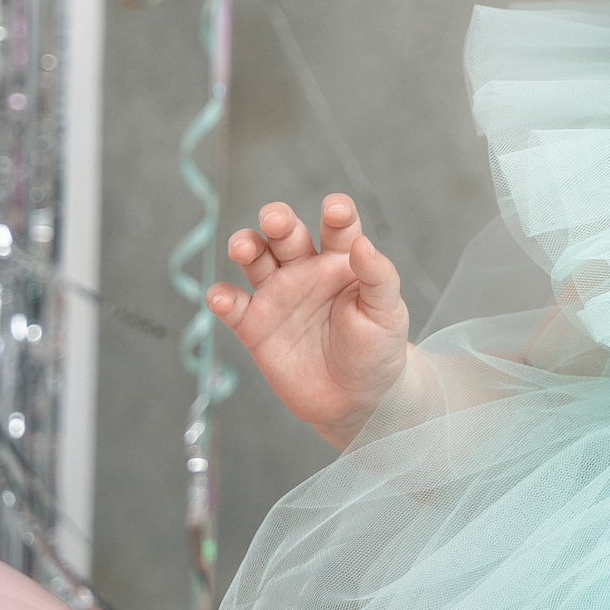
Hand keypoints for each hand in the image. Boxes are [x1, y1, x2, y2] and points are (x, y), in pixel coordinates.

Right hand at [206, 194, 411, 450]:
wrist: (357, 399)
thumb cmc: (378, 348)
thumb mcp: (387, 312)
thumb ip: (378, 277)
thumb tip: (363, 243)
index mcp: (343, 260)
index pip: (338, 226)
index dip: (336, 212)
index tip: (334, 210)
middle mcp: (306, 269)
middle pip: (287, 234)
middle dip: (278, 221)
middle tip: (275, 221)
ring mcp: (278, 295)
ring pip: (255, 260)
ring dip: (245, 247)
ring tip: (243, 248)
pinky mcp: (255, 327)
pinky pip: (233, 308)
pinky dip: (222, 298)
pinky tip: (222, 296)